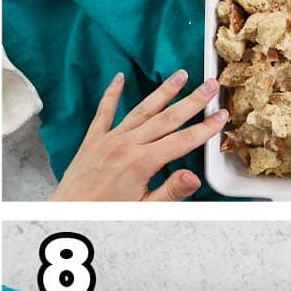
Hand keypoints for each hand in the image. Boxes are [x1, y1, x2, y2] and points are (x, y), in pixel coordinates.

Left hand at [51, 71, 224, 200]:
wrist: (69, 215)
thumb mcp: (144, 209)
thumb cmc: (106, 216)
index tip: (222, 116)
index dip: (204, 129)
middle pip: (166, 118)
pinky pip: (104, 112)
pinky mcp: (93, 140)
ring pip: (141, 110)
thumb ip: (170, 191)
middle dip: (191, 101)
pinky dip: (112, 94)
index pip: (182, 141)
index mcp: (141, 163)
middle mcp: (126, 145)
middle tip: (210, 85)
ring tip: (180, 75)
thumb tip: (193, 177)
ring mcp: (108, 140)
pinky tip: (119, 78)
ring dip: (162, 92)